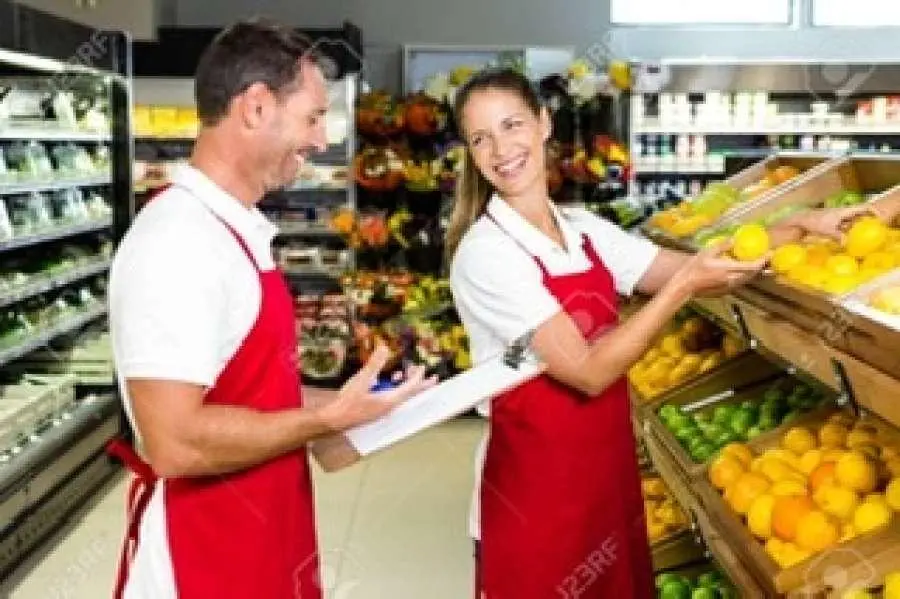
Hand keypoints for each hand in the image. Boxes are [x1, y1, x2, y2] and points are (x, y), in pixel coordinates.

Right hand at [317, 345, 437, 430]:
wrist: (335, 420)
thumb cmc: (347, 403)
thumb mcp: (361, 380)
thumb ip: (374, 364)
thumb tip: (384, 349)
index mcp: (390, 401)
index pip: (410, 388)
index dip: (418, 377)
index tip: (422, 368)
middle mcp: (389, 407)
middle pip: (410, 395)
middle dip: (421, 386)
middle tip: (433, 379)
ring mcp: (383, 410)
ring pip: (401, 397)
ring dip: (405, 386)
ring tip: (404, 375)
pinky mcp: (376, 411)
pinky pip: (391, 399)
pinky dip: (394, 390)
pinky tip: (385, 383)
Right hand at [673, 242, 767, 297]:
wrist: (686, 286)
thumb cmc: (694, 268)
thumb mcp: (706, 252)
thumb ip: (722, 246)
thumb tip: (734, 240)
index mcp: (728, 269)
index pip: (752, 266)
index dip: (763, 260)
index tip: (770, 253)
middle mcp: (732, 279)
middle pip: (752, 274)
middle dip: (760, 266)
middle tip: (765, 257)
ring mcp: (729, 287)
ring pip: (746, 279)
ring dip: (752, 272)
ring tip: (755, 264)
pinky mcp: (725, 291)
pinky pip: (739, 283)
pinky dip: (743, 276)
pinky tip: (739, 272)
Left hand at [777, 205, 875, 242]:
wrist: (801, 220)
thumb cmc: (815, 223)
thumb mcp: (828, 231)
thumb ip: (839, 237)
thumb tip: (847, 244)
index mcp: (844, 211)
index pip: (863, 208)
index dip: (872, 211)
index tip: (878, 218)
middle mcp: (843, 212)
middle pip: (858, 215)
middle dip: (864, 221)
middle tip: (869, 230)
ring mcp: (837, 216)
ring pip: (851, 221)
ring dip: (854, 227)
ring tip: (858, 236)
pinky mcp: (832, 221)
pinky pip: (844, 225)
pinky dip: (846, 230)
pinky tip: (846, 238)